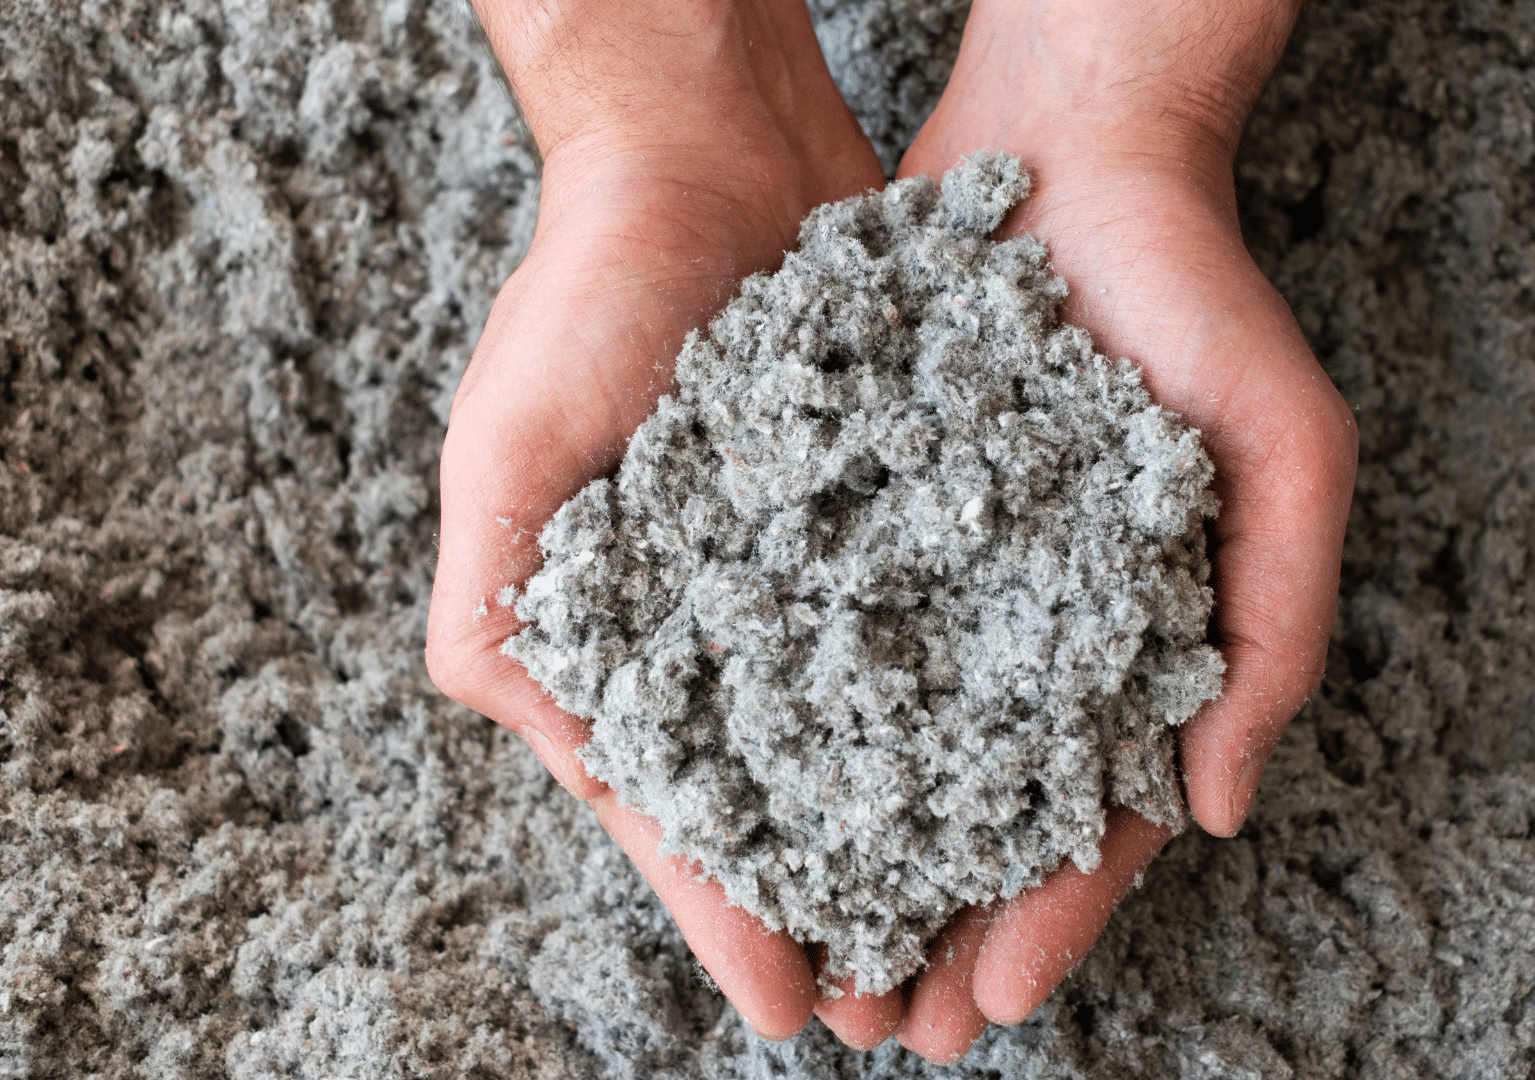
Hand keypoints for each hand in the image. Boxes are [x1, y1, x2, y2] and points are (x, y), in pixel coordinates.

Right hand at [424, 0, 885, 1042]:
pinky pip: (944, 623)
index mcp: (620, 636)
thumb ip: (504, 616)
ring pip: (875, 732)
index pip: (677, 803)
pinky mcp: (895, 508)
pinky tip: (1030, 769)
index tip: (796, 1009)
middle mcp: (722, 620)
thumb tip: (545, 754)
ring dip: (917, 832)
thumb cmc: (588, 295)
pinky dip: (977, 697)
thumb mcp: (510, 455)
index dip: (727, 909)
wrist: (707, 147)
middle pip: (786, 795)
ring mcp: (813, 570)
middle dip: (837, 903)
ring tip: (977, 929)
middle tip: (905, 1014)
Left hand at [882, 0, 1356, 1060]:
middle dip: (936, 924)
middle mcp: (1033, 629)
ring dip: (851, 857)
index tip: (991, 1004)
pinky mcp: (861, 511)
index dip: (1054, 916)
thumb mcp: (1287, 455)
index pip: (1097, 814)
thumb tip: (1216, 813)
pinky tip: (745, 790)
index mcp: (1139, 643)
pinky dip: (788, 714)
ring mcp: (945, 576)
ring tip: (806, 956)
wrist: (1075, 149)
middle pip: (979, 811)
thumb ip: (1274, 629)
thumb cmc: (1203, 299)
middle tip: (881, 1028)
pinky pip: (817, 630)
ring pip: (889, 747)